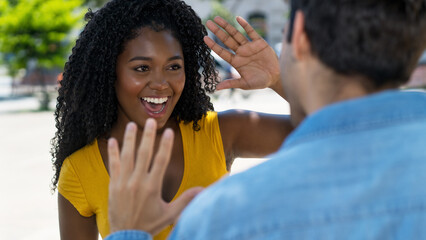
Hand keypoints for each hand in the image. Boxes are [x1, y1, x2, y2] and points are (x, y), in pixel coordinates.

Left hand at [107, 120, 202, 235]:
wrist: (126, 236)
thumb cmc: (150, 224)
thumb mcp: (170, 214)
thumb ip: (186, 200)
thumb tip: (204, 190)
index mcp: (152, 187)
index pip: (160, 161)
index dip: (165, 145)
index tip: (168, 131)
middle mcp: (137, 182)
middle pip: (144, 154)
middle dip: (147, 136)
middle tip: (150, 121)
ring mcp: (123, 183)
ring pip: (127, 156)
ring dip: (129, 139)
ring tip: (131, 124)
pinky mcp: (113, 186)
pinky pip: (113, 166)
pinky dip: (113, 153)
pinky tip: (112, 141)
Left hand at [204, 16, 281, 93]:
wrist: (275, 77)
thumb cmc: (259, 82)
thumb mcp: (245, 84)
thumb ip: (232, 83)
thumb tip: (217, 88)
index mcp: (236, 62)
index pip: (222, 52)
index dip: (213, 45)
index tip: (204, 38)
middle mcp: (240, 52)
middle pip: (226, 40)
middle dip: (217, 31)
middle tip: (208, 22)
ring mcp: (249, 46)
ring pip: (236, 34)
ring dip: (227, 26)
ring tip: (217, 18)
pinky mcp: (259, 42)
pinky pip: (251, 32)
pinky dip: (245, 25)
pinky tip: (237, 18)